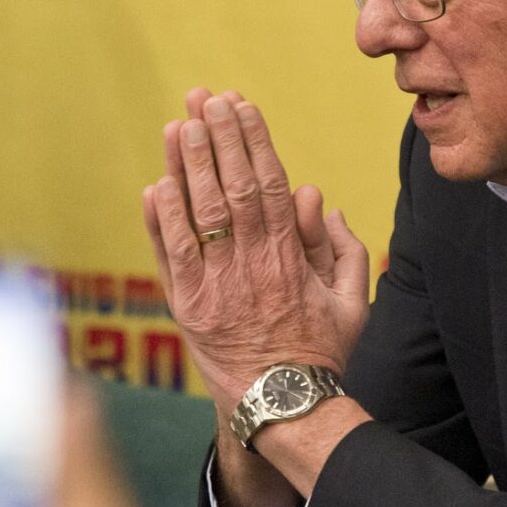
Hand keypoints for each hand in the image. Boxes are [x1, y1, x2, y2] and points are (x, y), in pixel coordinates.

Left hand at [140, 90, 370, 407]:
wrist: (285, 408)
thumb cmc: (322, 353)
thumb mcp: (352, 300)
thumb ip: (342, 248)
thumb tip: (317, 197)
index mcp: (289, 259)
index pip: (267, 184)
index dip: (253, 140)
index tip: (242, 104)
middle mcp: (249, 267)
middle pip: (229, 189)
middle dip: (217, 138)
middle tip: (205, 98)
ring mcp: (214, 287)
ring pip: (197, 216)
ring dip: (187, 167)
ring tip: (179, 125)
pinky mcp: (187, 309)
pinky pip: (169, 257)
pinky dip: (160, 222)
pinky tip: (155, 186)